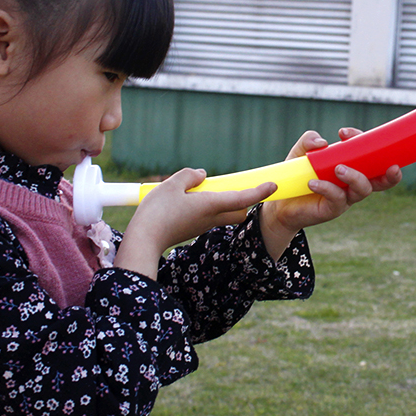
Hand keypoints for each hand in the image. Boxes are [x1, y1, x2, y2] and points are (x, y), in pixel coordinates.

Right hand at [115, 168, 276, 279]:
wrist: (143, 241)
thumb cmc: (157, 212)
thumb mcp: (171, 184)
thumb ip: (190, 176)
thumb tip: (202, 175)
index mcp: (211, 205)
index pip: (243, 198)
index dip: (260, 191)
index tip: (273, 185)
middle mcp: (212, 218)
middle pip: (239, 211)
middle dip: (244, 199)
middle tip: (239, 185)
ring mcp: (203, 226)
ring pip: (224, 213)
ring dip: (224, 201)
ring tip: (203, 188)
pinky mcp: (193, 229)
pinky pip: (209, 216)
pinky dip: (209, 206)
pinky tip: (190, 198)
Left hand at [260, 128, 401, 259]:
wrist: (281, 201)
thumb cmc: (297, 174)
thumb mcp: (300, 153)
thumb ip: (309, 141)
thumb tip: (322, 142)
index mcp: (352, 165)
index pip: (369, 154)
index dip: (364, 142)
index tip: (343, 133)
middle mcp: (353, 182)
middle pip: (380, 180)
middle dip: (390, 175)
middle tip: (392, 166)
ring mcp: (345, 197)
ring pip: (363, 189)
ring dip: (355, 177)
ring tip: (338, 169)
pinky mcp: (333, 209)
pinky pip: (338, 199)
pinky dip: (327, 188)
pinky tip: (313, 183)